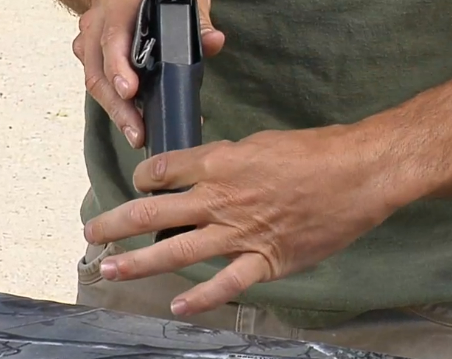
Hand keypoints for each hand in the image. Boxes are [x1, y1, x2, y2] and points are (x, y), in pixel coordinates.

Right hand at [72, 0, 225, 147]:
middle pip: (98, 69)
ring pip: (95, 82)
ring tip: (138, 135)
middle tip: (137, 131)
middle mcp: (96, 23)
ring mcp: (88, 43)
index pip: (113, 36)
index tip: (130, 91)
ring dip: (116, 112)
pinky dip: (118, 106)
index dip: (119, 65)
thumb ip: (199, 16)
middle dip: (117, 104)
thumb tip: (214, 41)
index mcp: (118, 1)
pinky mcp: (91, 60)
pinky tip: (139, 124)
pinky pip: (99, 85)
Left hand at [83, 125, 412, 315]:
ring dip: (138, 261)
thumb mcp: (260, 143)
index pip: (162, 171)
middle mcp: (219, 199)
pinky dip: (201, 299)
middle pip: (153, 213)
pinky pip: (226, 284)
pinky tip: (177, 308)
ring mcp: (239, 234)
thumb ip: (226, 159)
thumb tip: (202, 168)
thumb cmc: (314, 152)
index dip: (143, 177)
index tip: (140, 183)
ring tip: (109, 267)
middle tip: (93, 231)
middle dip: (117, 223)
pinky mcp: (265, 261)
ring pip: (176, 251)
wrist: (358, 174)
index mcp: (219, 162)